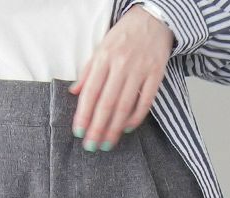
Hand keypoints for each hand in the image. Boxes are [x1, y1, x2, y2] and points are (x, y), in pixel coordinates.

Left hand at [68, 5, 174, 150]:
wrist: (152, 19)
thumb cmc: (124, 35)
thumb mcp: (101, 47)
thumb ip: (88, 71)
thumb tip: (74, 92)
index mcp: (104, 58)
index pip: (91, 92)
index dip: (84, 114)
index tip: (79, 132)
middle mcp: (121, 65)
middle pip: (107, 103)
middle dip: (98, 127)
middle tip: (91, 146)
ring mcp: (140, 71)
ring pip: (125, 105)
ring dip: (115, 128)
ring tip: (107, 144)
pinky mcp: (156, 75)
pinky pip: (145, 102)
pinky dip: (136, 117)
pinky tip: (127, 129)